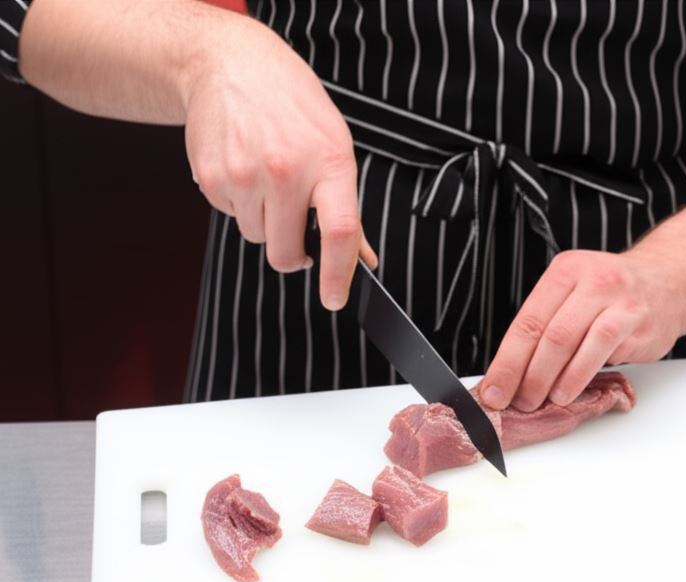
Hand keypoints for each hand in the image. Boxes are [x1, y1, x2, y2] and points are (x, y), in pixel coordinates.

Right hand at [182, 18, 375, 309]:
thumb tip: (360, 259)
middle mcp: (285, 171)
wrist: (233, 66)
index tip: (335, 298)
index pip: (339, 232)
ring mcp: (244, 175)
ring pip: (257, 237)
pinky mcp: (212, 178)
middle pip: (286, 252)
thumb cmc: (293, 107)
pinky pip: (230, 216)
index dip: (337, 274)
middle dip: (293, 254)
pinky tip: (246, 168)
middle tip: (297, 228)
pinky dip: (241, 203)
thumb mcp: (334, 145)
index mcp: (328, 162)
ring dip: (265, 222)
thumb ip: (345, 205)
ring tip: (269, 177)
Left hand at [479, 248, 685, 411]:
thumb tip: (512, 372)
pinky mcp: (636, 321)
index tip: (493, 389)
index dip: (506, 360)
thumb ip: (548, 323)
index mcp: (565, 271)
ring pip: (571, 342)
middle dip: (524, 374)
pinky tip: (568, 392)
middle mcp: (590, 279)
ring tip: (539, 400)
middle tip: (513, 401)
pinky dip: (579, 376)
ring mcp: (616, 299)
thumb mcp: (576, 292)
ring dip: (550, 379)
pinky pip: (601, 351)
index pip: (526, 321)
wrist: (670, 283)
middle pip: (546, 333)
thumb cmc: (615, 295)